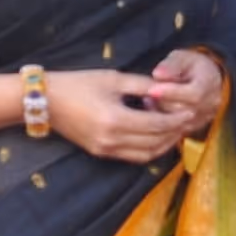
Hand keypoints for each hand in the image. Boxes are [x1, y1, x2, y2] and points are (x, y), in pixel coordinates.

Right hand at [41, 64, 192, 166]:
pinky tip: (157, 137)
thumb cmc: (78, 84)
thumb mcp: (112, 79)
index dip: (176, 120)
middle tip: (187, 121)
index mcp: (115, 120)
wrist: (45, 100)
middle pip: (154, 142)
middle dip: (174, 132)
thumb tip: (168, 88)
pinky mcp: (100, 153)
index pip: (157, 125)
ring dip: (164, 144)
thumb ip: (142, 85)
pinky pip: (132, 157)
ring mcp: (105, 150)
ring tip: (175, 129)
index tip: (190, 111)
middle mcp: (111, 140)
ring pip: (146, 154)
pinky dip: (149, 149)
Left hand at [145, 47, 228, 140]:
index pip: (194, 93)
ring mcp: (202, 118)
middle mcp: (210, 104)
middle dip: (162, 101)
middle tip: (145, 92)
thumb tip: (158, 74)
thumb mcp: (182, 58)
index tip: (152, 89)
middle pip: (183, 110)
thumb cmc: (192, 66)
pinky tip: (152, 108)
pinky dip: (160, 120)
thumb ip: (171, 65)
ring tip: (148, 98)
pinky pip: (174, 130)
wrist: (206, 79)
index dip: (172, 92)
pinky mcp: (192, 127)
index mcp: (209, 83)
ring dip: (159, 112)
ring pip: (177, 122)